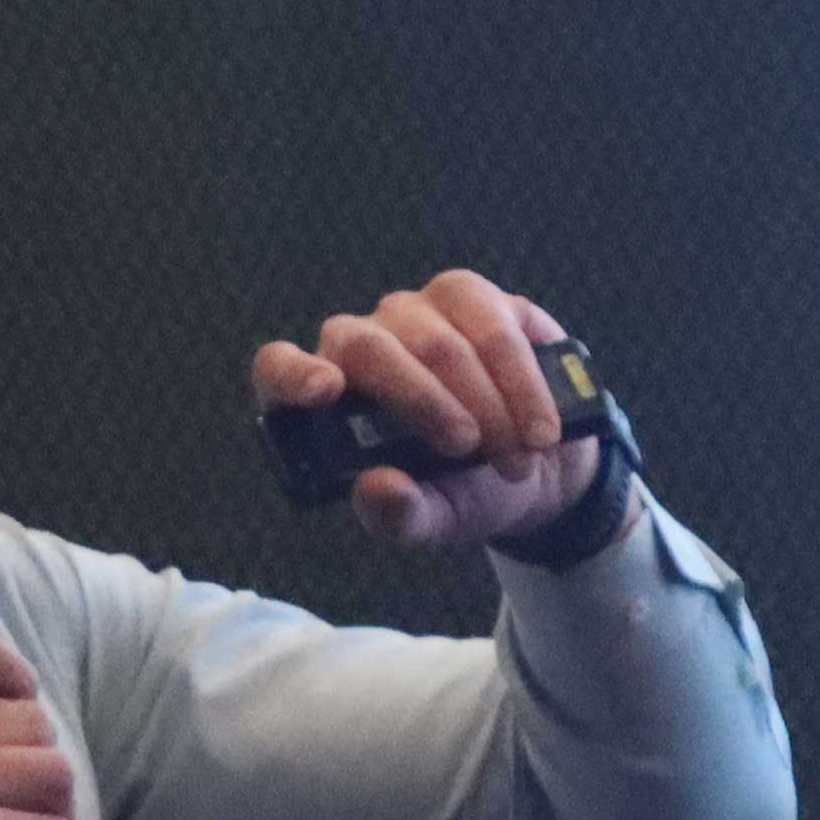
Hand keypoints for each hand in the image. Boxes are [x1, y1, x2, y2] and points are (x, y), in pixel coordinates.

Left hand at [254, 272, 602, 551]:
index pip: (279, 368)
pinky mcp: (472, 298)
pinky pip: (494, 327)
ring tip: (516, 458)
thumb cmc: (463, 492)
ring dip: (487, 404)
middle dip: (423, 401)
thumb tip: (375, 490)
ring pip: (439, 342)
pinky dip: (522, 383)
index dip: (294, 373)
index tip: (324, 391)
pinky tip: (541, 425)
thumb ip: (398, 516)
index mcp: (327, 400)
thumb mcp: (433, 522)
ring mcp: (414, 313)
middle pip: (368, 347)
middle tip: (468, 449)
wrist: (538, 469)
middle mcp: (360, 345)